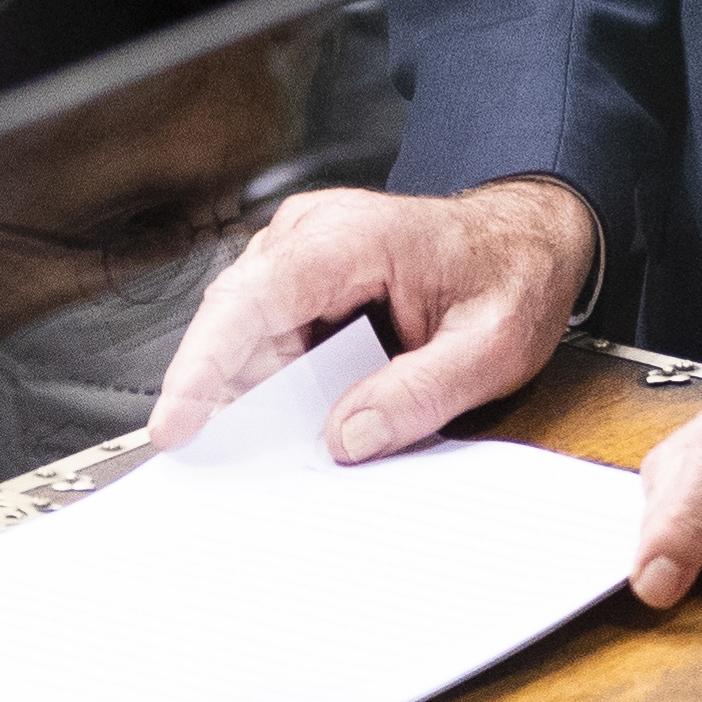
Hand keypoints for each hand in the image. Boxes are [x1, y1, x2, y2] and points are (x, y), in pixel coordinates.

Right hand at [149, 178, 596, 463]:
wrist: (524, 239)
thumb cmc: (508, 276)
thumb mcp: (491, 346)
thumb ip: (421, 391)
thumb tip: (347, 437)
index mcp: (352, 237)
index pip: (258, 298)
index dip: (207, 363)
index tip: (178, 422)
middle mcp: (310, 234)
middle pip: (235, 319)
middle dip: (216, 393)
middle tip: (219, 467)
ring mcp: (298, 253)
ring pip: (244, 332)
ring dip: (246, 394)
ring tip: (260, 454)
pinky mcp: (300, 281)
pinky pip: (266, 337)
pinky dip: (268, 385)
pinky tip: (283, 424)